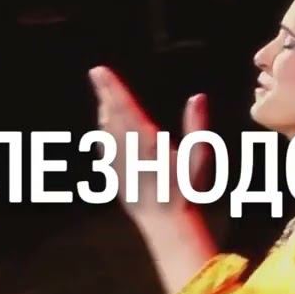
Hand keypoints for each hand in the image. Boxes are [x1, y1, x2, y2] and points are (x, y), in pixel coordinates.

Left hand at [88, 65, 210, 221]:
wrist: (166, 222)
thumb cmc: (186, 190)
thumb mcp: (198, 157)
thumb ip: (197, 125)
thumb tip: (198, 97)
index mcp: (147, 142)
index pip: (126, 107)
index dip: (112, 88)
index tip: (99, 71)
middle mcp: (128, 150)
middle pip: (113, 116)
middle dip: (105, 95)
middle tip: (96, 76)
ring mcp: (119, 164)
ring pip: (107, 132)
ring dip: (105, 113)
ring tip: (103, 97)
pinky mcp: (116, 177)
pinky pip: (105, 150)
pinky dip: (104, 135)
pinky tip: (103, 130)